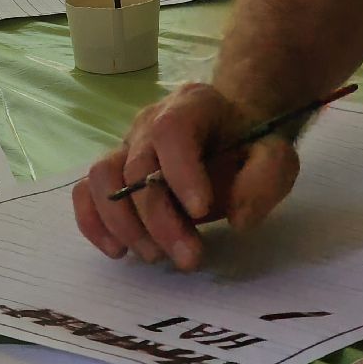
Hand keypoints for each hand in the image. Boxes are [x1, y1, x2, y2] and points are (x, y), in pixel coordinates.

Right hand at [72, 83, 300, 270]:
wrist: (232, 131)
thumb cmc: (251, 145)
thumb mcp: (276, 157)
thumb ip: (265, 181)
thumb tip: (238, 218)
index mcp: (191, 105)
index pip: (171, 131)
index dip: (180, 172)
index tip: (201, 211)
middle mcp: (149, 121)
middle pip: (136, 166)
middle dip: (159, 220)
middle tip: (188, 257)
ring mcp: (126, 145)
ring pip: (102, 178)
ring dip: (123, 224)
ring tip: (155, 256)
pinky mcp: (113, 172)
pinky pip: (86, 192)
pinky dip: (93, 223)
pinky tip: (118, 251)